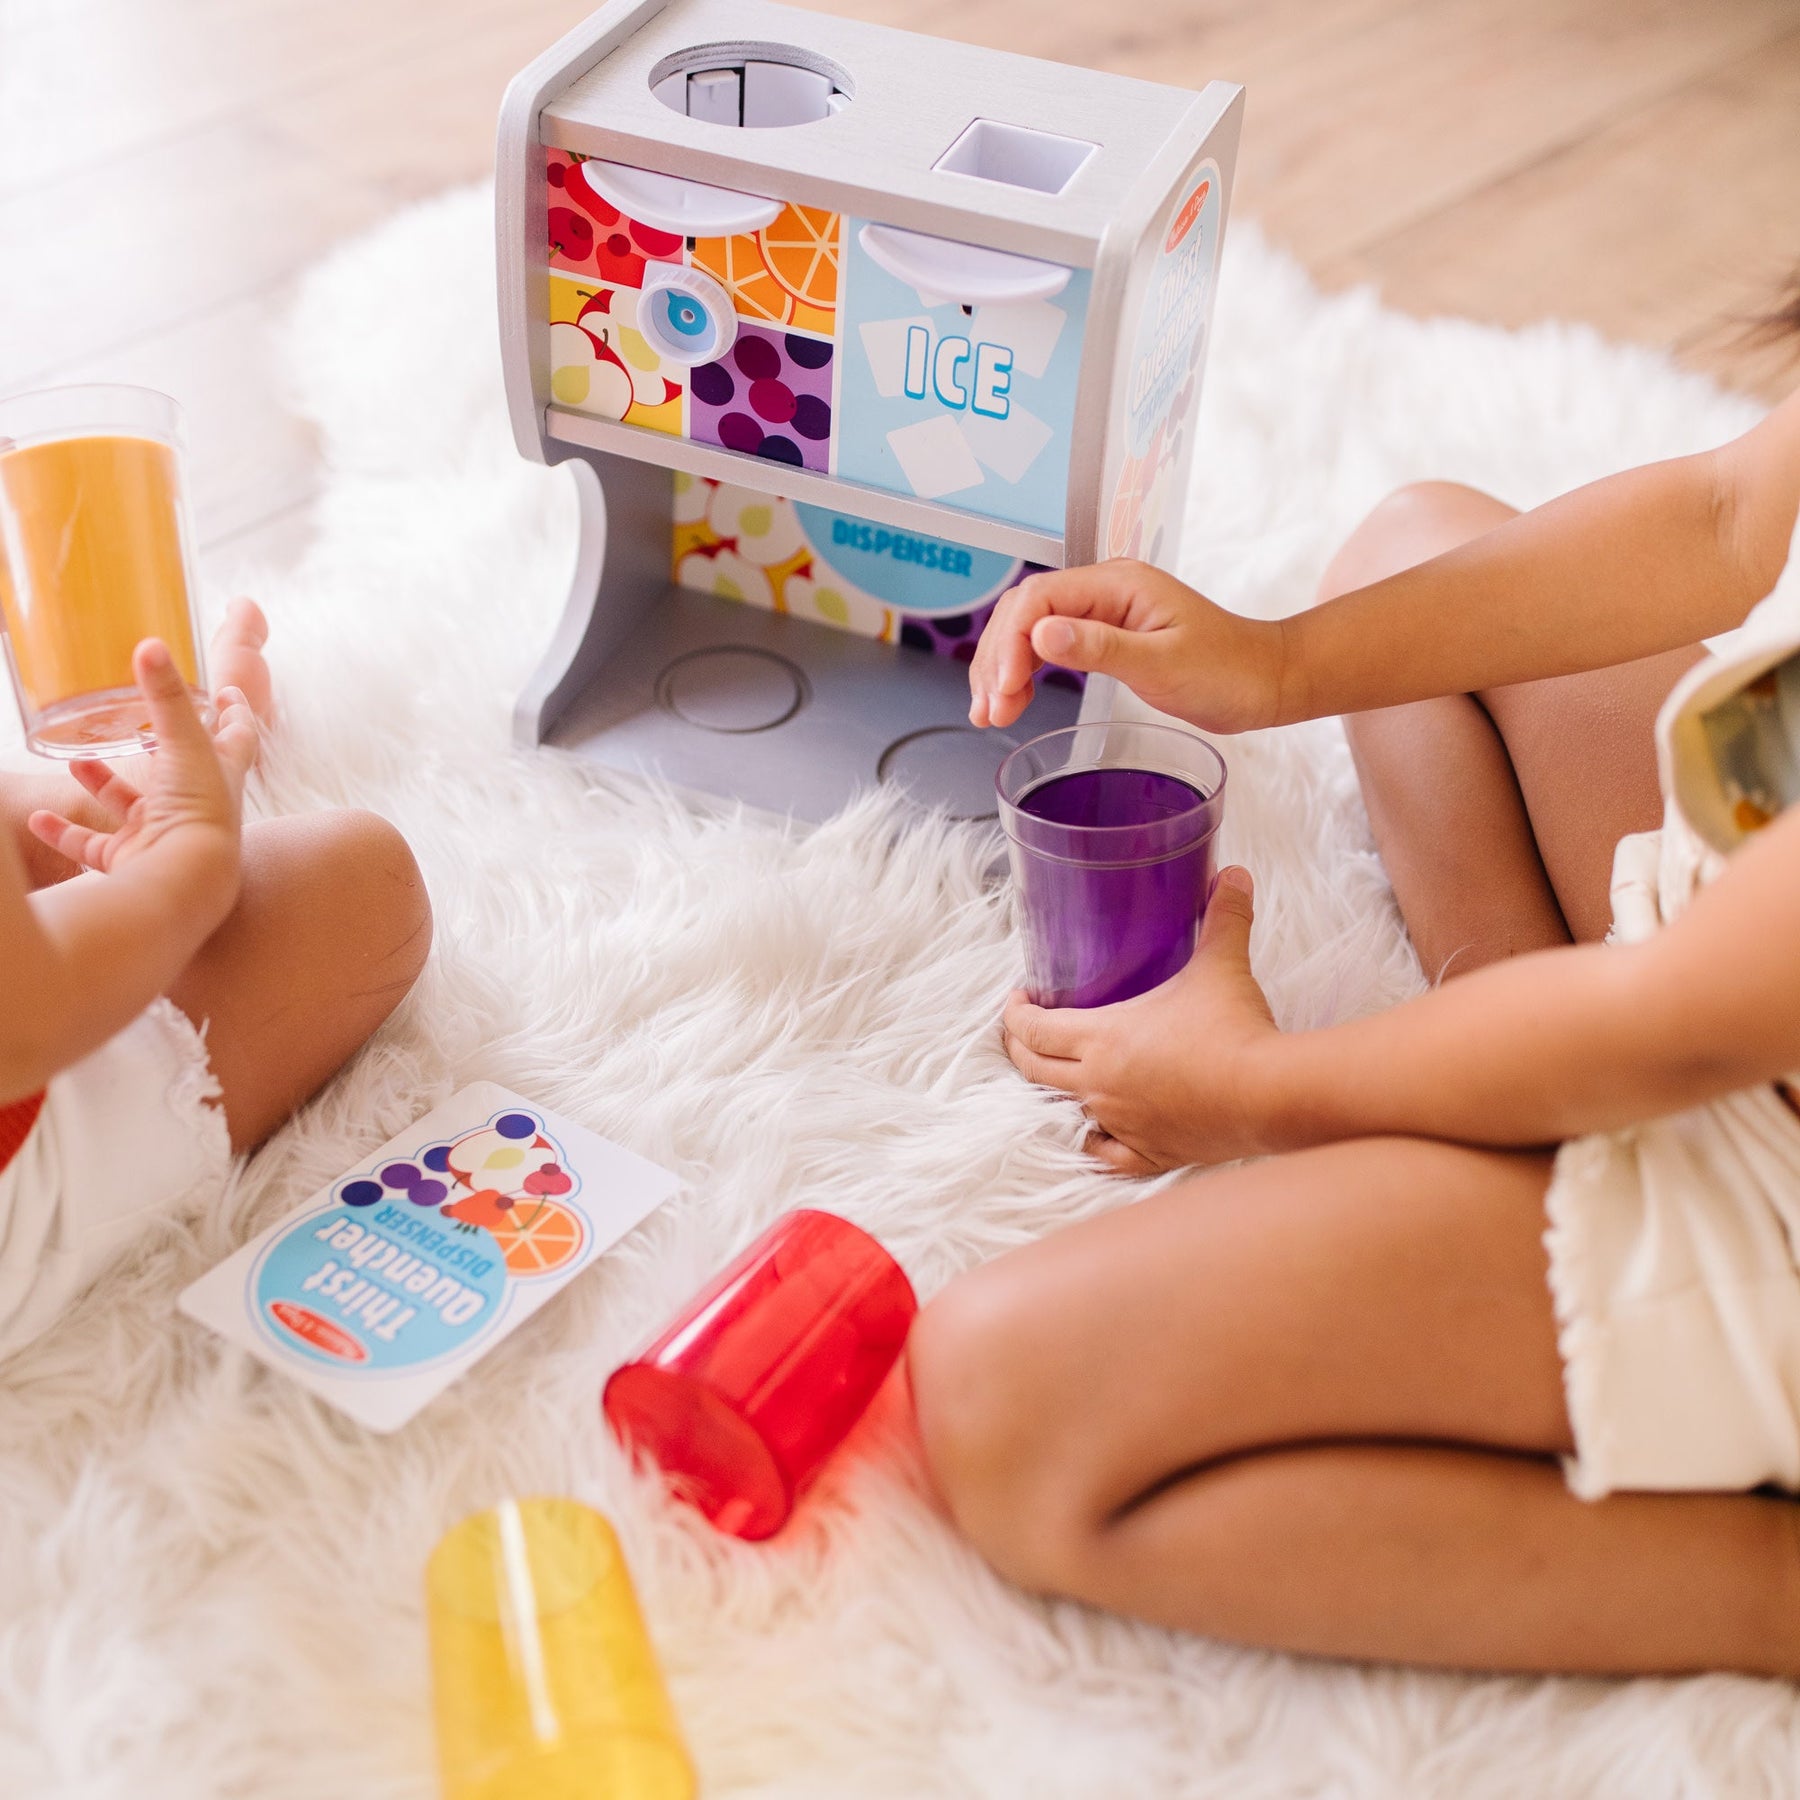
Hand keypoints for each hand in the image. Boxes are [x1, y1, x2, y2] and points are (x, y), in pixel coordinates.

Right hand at [26, 640, 256, 917]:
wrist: (186, 883)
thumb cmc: (197, 810)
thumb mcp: (184, 743)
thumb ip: (165, 695)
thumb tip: (150, 645)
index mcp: (222, 777)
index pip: (238, 737)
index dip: (234, 714)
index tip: (226, 692)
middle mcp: (198, 808)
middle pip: (181, 773)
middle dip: (159, 748)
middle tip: (138, 724)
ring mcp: (164, 838)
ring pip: (132, 808)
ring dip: (105, 785)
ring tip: (80, 760)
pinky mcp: (133, 864)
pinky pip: (93, 847)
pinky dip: (66, 833)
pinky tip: (42, 819)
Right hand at [968, 561, 1287, 733]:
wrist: (1265, 682)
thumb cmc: (1229, 670)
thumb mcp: (1164, 663)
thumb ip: (1101, 648)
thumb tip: (1041, 634)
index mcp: (1119, 584)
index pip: (1039, 599)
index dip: (1010, 642)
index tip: (1004, 688)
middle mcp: (1105, 591)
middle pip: (1024, 613)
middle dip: (997, 660)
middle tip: (988, 710)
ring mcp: (1103, 615)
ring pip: (1029, 632)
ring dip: (1003, 670)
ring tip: (990, 714)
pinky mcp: (1105, 640)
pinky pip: (1049, 649)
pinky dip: (1025, 675)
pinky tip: (1013, 701)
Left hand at [1002, 867, 1280, 1174]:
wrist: (1269, 1094)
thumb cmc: (1235, 1028)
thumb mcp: (1222, 965)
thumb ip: (1223, 917)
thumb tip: (1231, 874)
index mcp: (1102, 1038)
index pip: (1033, 1030)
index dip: (1015, 1013)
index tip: (1019, 998)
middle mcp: (1100, 1085)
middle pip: (1035, 1070)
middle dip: (1021, 1049)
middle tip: (1024, 1033)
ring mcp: (1122, 1123)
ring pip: (1065, 1111)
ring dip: (1055, 1092)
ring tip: (1060, 1074)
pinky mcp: (1150, 1153)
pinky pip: (1106, 1155)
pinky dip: (1095, 1143)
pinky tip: (1096, 1134)